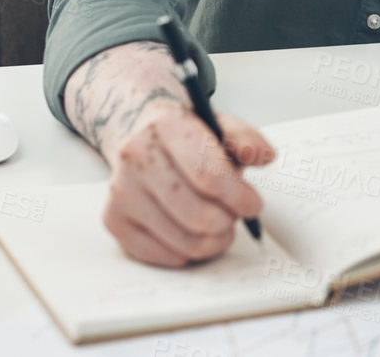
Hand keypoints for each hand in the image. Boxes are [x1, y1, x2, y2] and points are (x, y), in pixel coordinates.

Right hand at [101, 99, 275, 266]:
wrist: (140, 133)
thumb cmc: (186, 137)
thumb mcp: (219, 125)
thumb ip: (246, 140)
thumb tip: (265, 156)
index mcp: (166, 124)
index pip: (206, 173)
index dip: (237, 196)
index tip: (254, 205)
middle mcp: (135, 155)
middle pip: (196, 214)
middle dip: (227, 222)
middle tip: (234, 217)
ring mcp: (121, 190)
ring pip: (182, 240)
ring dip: (211, 241)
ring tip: (218, 226)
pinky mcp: (114, 219)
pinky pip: (162, 255)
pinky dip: (186, 252)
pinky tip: (191, 233)